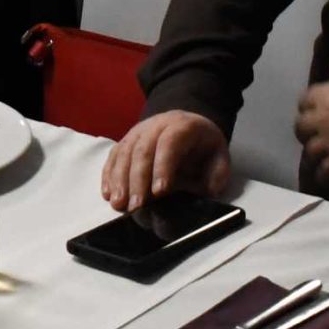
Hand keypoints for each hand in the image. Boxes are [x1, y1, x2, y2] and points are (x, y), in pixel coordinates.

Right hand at [101, 110, 230, 211]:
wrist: (187, 121)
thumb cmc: (203, 144)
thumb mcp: (219, 155)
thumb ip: (217, 174)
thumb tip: (207, 191)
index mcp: (182, 126)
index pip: (169, 144)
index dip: (163, 166)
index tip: (159, 192)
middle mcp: (156, 126)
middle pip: (142, 151)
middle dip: (137, 180)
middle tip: (136, 206)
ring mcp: (137, 131)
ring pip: (124, 153)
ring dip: (119, 180)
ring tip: (119, 204)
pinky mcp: (126, 140)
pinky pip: (114, 156)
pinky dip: (109, 175)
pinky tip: (108, 193)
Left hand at [293, 59, 328, 183]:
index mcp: (325, 96)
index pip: (303, 101)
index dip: (308, 106)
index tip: (314, 110)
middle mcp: (322, 119)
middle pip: (300, 127)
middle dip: (306, 131)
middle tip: (315, 134)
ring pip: (309, 151)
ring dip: (313, 154)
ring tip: (319, 157)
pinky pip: (324, 172)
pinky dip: (323, 176)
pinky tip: (326, 176)